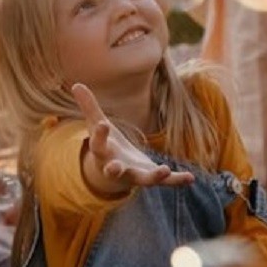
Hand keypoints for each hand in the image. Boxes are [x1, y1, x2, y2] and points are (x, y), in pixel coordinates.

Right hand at [71, 83, 193, 192]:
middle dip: (114, 170)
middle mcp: (117, 167)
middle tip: (115, 168)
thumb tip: (76, 84)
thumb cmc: (106, 145)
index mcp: (103, 153)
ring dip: (153, 176)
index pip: (98, 144)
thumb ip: (89, 107)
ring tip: (164, 169)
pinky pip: (165, 183)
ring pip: (143, 179)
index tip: (103, 124)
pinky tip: (190, 178)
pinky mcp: (150, 177)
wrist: (114, 175)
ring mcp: (135, 175)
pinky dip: (176, 181)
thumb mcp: (96, 125)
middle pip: (113, 170)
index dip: (99, 135)